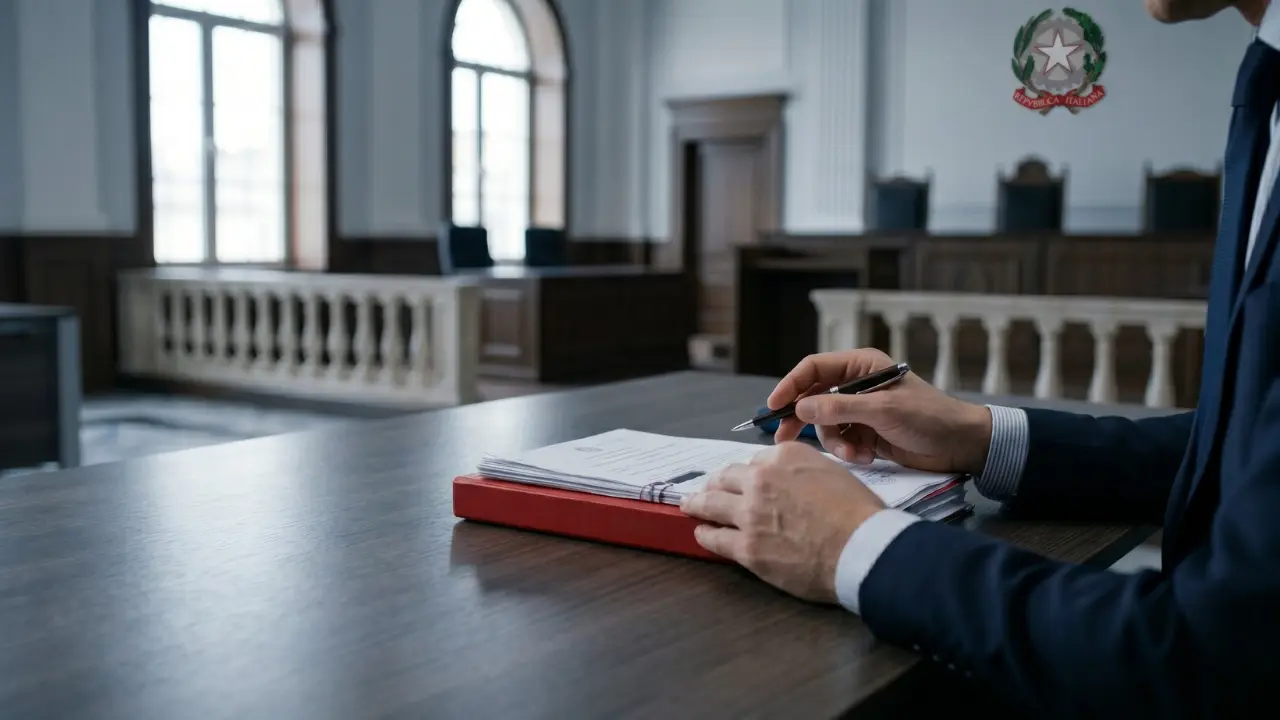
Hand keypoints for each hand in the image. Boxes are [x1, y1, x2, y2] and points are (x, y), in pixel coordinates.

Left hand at [680, 442, 885, 602]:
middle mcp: (761, 480)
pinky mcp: (747, 547)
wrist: (861, 547)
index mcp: (783, 456)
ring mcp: (749, 514)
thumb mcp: (831, 471)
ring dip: (697, 502)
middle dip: (715, 483)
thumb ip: (801, 470)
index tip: (743, 480)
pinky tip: (701, 532)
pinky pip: (715, 538)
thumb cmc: (857, 512)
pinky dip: (705, 533)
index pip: (754, 461)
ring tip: (689, 504)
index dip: (748, 473)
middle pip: (726, 478)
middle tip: (708, 488)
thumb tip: (788, 481)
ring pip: (711, 504)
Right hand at [769, 349, 992, 474]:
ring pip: (825, 424)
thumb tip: (800, 408)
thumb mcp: (882, 410)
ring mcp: (859, 411)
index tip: (774, 406)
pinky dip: (848, 451)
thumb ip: (839, 407)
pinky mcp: (865, 433)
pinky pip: (840, 441)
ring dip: (835, 443)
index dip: (791, 385)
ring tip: (855, 454)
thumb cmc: (928, 417)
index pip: (814, 369)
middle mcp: (856, 385)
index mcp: (861, 366)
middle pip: (813, 397)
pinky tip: (866, 457)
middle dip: (803, 419)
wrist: (960, 445)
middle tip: (783, 438)